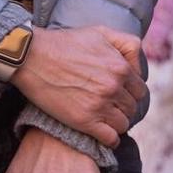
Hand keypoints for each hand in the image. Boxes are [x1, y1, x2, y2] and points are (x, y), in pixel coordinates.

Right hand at [11, 26, 143, 146]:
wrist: (32, 57)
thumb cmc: (64, 43)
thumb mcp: (100, 32)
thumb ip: (126, 44)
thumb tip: (138, 66)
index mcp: (120, 67)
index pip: (140, 90)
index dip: (130, 92)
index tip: (120, 94)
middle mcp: (113, 87)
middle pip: (132, 108)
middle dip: (123, 107)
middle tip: (111, 106)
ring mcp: (100, 105)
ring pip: (123, 124)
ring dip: (116, 122)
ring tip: (105, 119)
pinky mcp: (85, 121)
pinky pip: (110, 139)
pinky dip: (110, 139)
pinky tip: (103, 134)